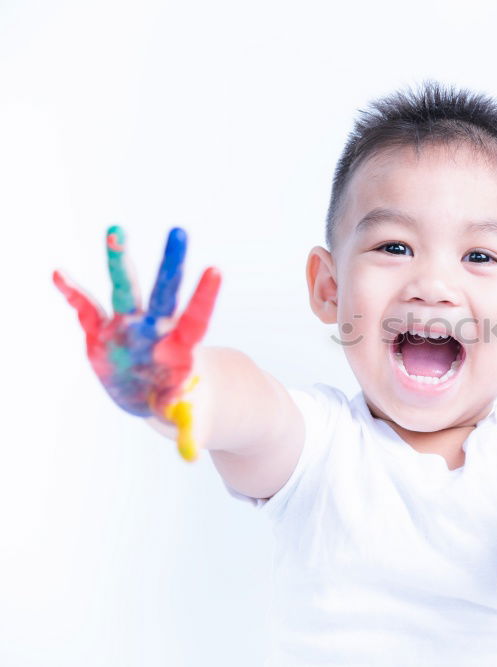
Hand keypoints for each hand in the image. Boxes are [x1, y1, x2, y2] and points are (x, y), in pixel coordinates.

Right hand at [53, 226, 220, 460]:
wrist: (152, 395)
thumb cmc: (175, 401)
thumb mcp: (182, 415)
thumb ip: (186, 425)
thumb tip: (193, 453)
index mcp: (179, 346)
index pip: (195, 318)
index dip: (203, 296)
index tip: (215, 269)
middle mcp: (154, 328)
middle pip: (163, 292)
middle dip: (171, 263)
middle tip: (180, 231)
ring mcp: (127, 326)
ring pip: (123, 288)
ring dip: (118, 261)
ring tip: (116, 231)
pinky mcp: (101, 332)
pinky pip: (85, 310)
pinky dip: (72, 294)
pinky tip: (58, 274)